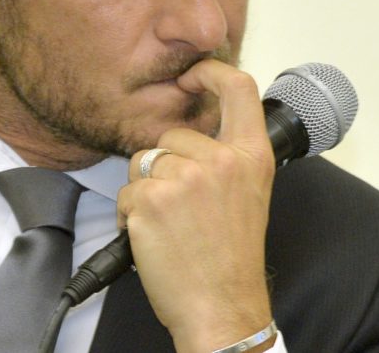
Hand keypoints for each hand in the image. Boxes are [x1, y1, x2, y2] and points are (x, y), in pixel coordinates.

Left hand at [117, 59, 276, 352]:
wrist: (221, 306)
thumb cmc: (232, 257)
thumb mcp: (250, 194)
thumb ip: (229, 156)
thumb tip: (198, 130)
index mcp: (252, 156)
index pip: (239, 87)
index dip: (210, 71)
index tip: (192, 76)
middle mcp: (222, 160)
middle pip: (172, 135)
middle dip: (166, 165)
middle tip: (184, 207)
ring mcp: (185, 178)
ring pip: (144, 163)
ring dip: (147, 191)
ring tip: (171, 224)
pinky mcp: (152, 199)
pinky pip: (126, 192)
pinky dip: (130, 215)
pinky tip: (155, 237)